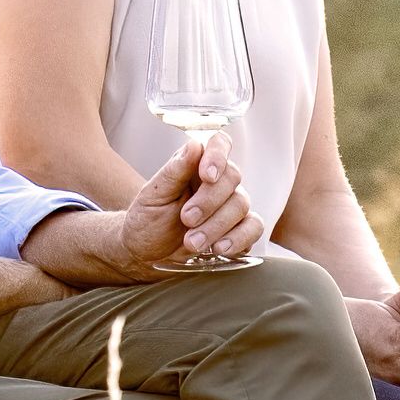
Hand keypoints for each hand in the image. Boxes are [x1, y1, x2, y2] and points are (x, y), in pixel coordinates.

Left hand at [80, 136, 261, 281]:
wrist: (146, 255)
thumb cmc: (147, 220)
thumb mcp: (152, 196)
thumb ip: (175, 171)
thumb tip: (195, 145)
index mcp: (195, 165)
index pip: (218, 144)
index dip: (218, 156)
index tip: (206, 175)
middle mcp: (217, 182)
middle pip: (232, 178)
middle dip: (209, 202)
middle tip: (186, 219)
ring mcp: (230, 206)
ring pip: (241, 205)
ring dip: (216, 226)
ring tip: (192, 243)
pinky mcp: (239, 230)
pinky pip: (253, 228)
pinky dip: (239, 238)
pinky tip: (220, 249)